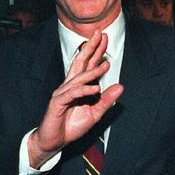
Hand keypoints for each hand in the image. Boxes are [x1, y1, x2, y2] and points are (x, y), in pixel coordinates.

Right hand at [27, 30, 123, 167]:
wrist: (54, 141)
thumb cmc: (71, 126)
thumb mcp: (94, 113)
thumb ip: (106, 100)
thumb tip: (120, 86)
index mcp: (77, 86)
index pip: (88, 65)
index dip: (96, 52)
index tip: (106, 40)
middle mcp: (69, 86)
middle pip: (80, 63)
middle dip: (91, 48)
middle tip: (100, 34)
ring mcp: (62, 93)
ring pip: (78, 78)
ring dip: (93, 71)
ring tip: (106, 64)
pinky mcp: (57, 103)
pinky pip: (73, 94)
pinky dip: (84, 90)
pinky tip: (96, 88)